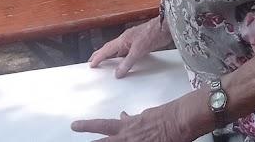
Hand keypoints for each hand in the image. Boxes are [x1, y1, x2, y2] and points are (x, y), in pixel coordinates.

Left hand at [71, 103, 189, 141]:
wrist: (179, 119)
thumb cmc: (165, 115)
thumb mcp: (145, 114)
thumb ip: (132, 119)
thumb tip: (123, 116)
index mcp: (127, 126)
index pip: (103, 125)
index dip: (88, 126)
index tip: (75, 126)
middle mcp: (128, 137)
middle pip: (104, 140)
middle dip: (90, 141)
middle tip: (75, 128)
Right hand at [88, 18, 169, 77]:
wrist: (165, 27)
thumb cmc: (151, 35)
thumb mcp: (138, 51)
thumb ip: (127, 62)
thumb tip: (117, 74)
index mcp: (123, 40)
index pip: (107, 50)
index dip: (98, 57)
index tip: (90, 64)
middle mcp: (126, 40)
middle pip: (110, 48)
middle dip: (101, 55)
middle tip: (93, 62)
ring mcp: (133, 41)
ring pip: (119, 51)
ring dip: (112, 57)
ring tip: (106, 65)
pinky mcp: (140, 44)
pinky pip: (127, 53)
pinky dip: (123, 58)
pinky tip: (125, 63)